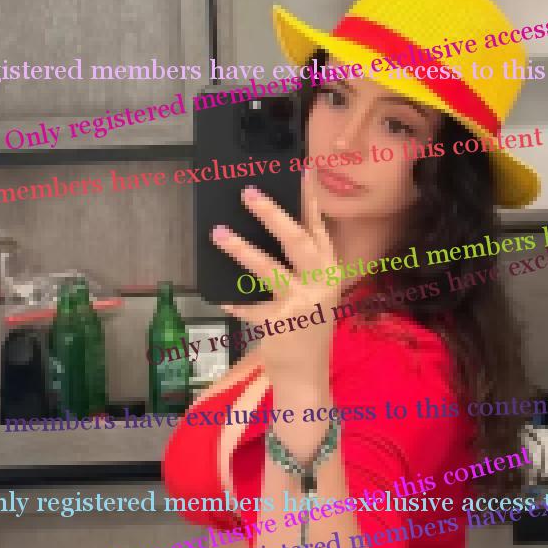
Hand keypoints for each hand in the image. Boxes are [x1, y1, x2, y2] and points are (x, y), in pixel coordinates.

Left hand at [211, 169, 338, 390]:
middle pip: (297, 240)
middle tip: (248, 192)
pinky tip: (219, 296)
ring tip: (218, 233)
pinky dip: (233, 301)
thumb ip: (300, 268)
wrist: (307, 376)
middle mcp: (321, 284)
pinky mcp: (280, 324)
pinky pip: (248, 306)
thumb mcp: (313, 295)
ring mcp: (301, 304)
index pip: (319, 229)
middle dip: (272, 213)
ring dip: (241, 249)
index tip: (301, 170)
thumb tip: (270, 230)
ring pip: (268, 269)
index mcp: (330, 272)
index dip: (310, 200)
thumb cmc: (306, 331)